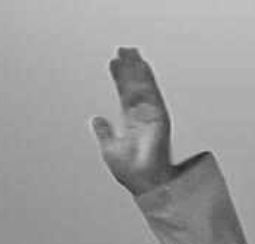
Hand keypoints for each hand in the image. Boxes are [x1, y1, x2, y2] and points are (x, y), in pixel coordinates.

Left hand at [92, 47, 176, 195]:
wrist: (144, 183)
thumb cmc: (131, 173)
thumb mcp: (109, 149)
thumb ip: (104, 132)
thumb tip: (96, 120)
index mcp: (131, 123)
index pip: (124, 95)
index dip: (119, 78)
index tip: (113, 63)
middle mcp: (142, 116)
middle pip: (133, 86)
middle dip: (128, 68)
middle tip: (122, 49)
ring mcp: (150, 115)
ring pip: (142, 85)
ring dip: (137, 68)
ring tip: (130, 51)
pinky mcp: (158, 117)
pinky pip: (152, 92)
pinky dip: (147, 79)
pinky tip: (142, 65)